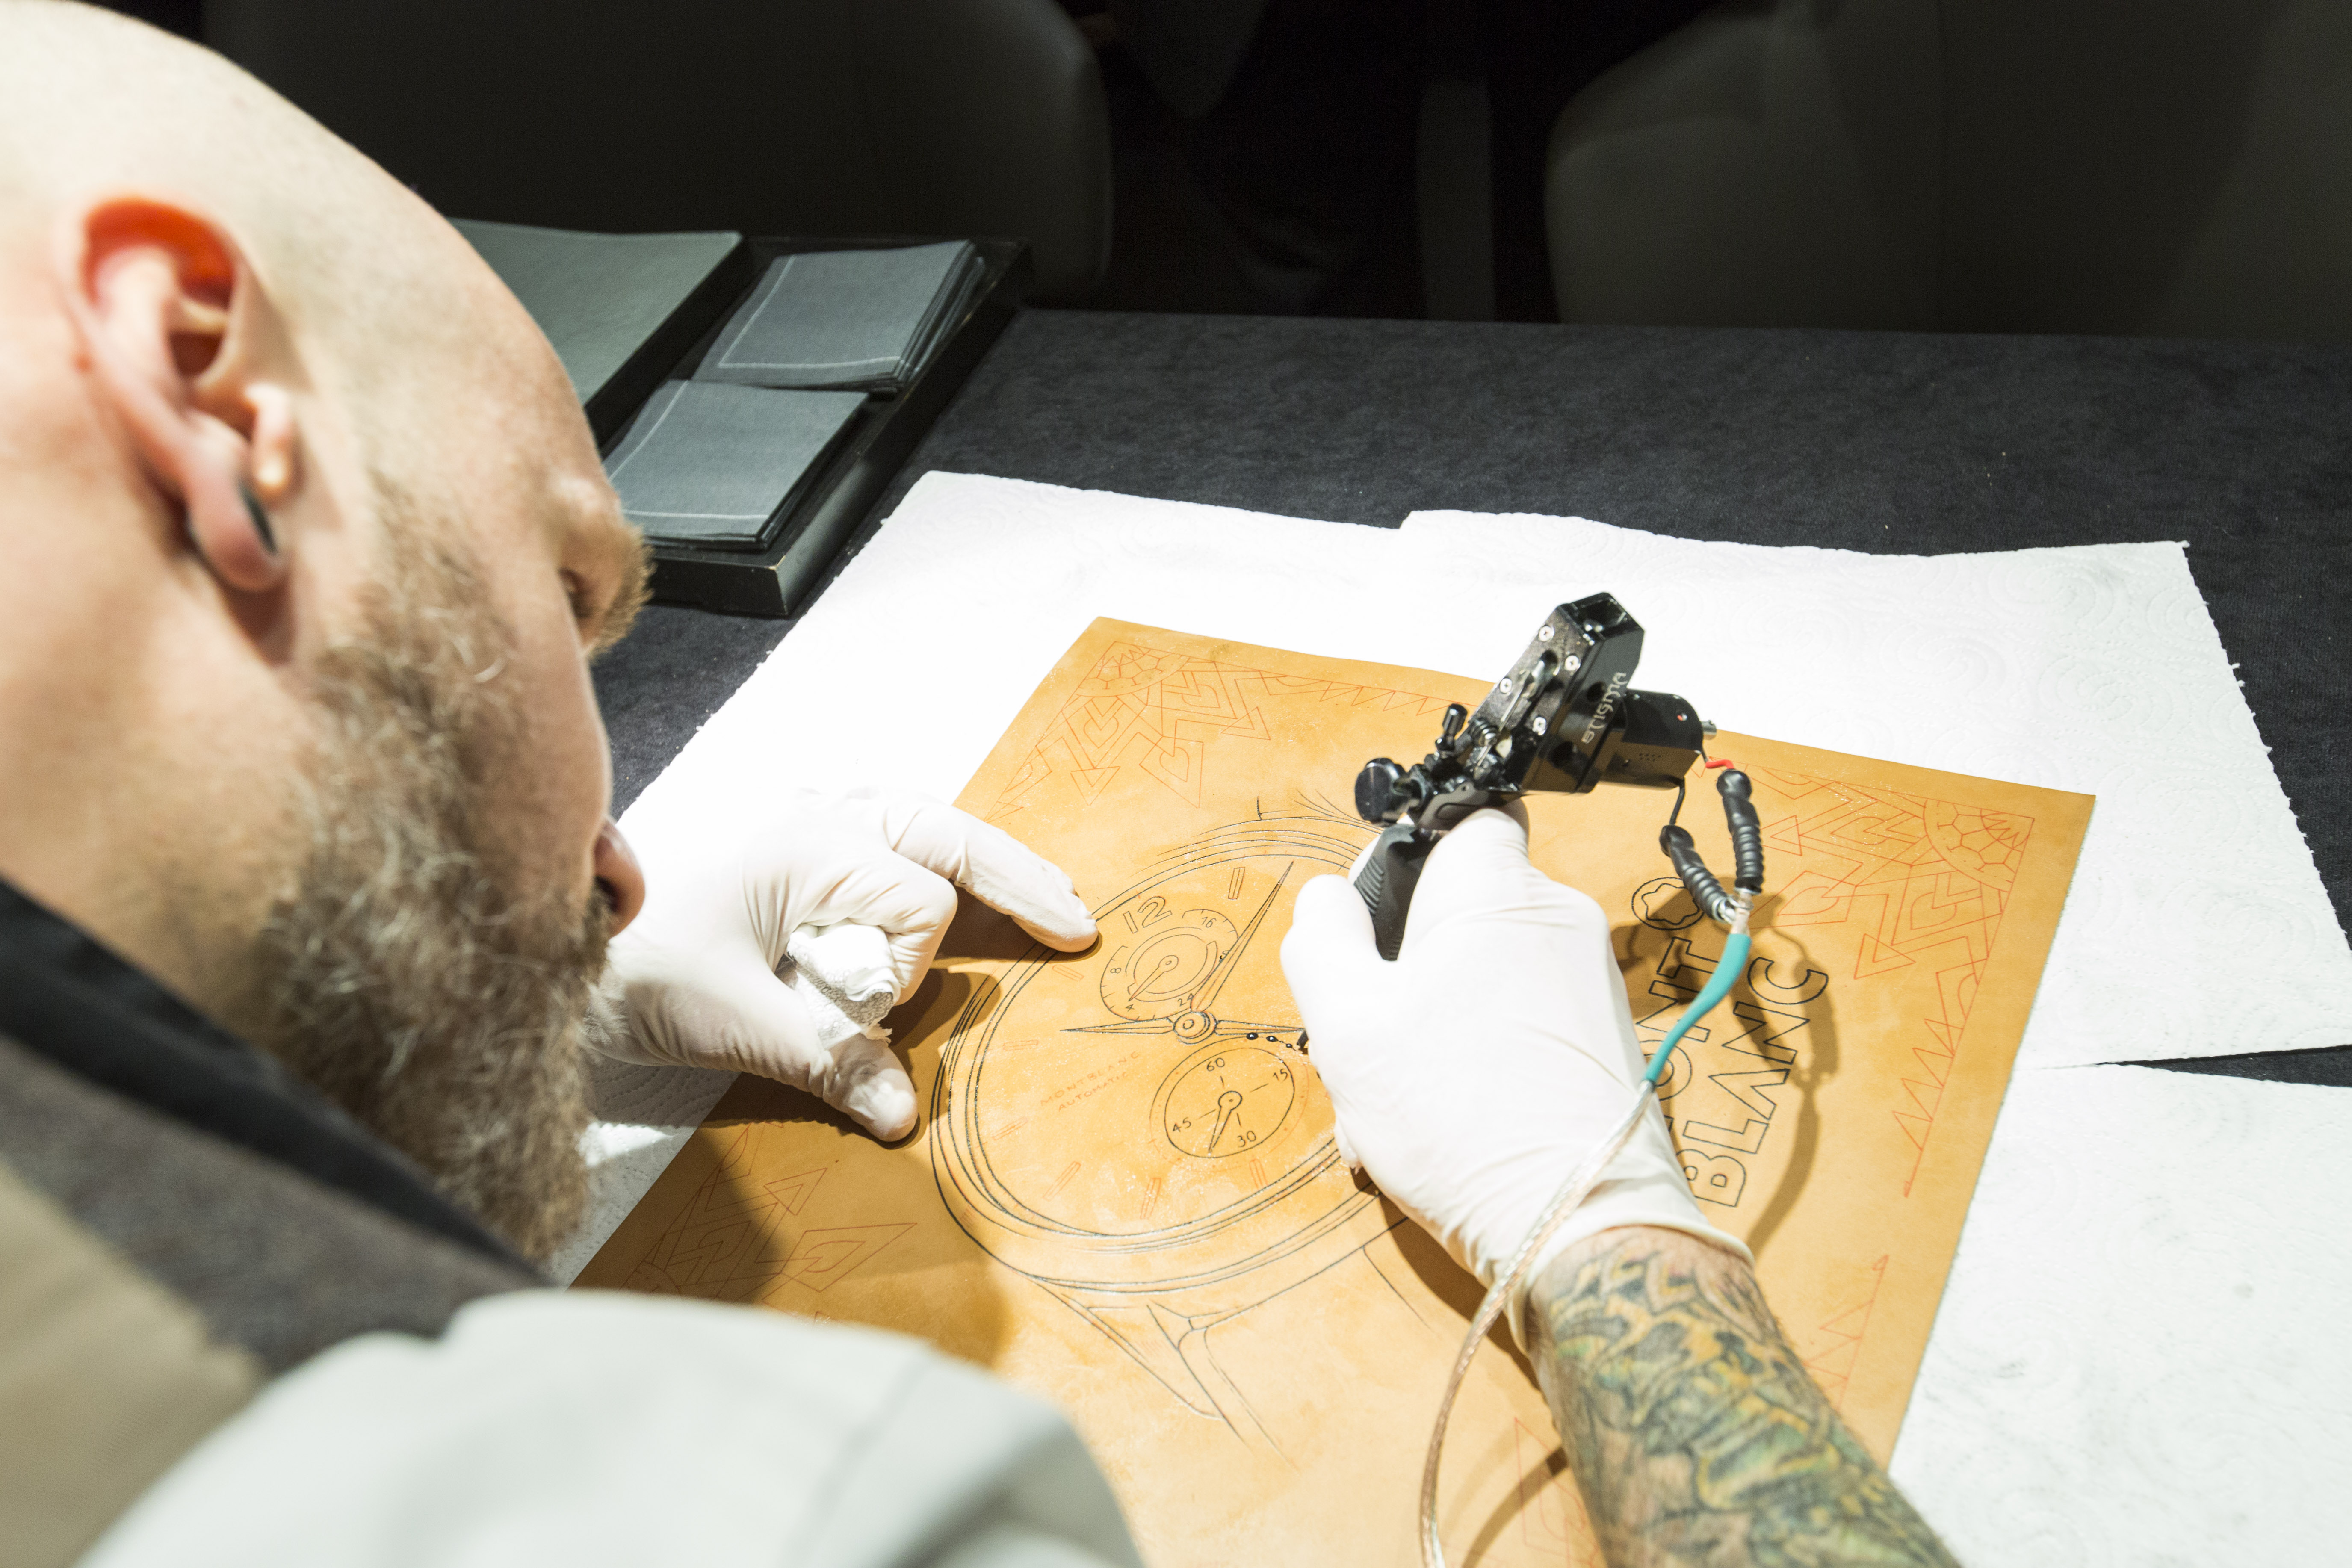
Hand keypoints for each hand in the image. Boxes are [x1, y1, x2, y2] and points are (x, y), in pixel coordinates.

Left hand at [597, 790, 1096, 1138]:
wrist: (551, 947)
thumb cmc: (631, 969)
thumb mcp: (732, 1020)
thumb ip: (825, 1060)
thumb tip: (902, 1115)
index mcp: (809, 843)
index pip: (920, 906)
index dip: (905, 974)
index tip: (861, 1013)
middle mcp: (818, 820)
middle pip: (949, 834)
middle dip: (1017, 876)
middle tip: (1077, 922)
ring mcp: (806, 830)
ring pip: (924, 828)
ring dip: (984, 863)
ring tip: (1046, 897)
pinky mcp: (793, 855)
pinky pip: (888, 844)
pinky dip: (936, 864)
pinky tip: (967, 886)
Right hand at [1280, 807, 1745, 1330]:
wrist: (1579, 1224)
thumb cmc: (1458, 1114)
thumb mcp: (1347, 1022)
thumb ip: (1323, 938)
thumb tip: (1328, 896)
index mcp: (1497, 889)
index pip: (1457, 821)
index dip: (1400, 864)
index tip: (1364, 928)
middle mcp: (1558, 920)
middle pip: (1457, 915)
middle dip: (1399, 974)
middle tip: (1365, 1046)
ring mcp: (1588, 985)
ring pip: (1479, 981)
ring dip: (1426, 1032)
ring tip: (1396, 1111)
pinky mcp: (1603, 1046)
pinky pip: (1517, 1029)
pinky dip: (1473, 1066)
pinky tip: (1442, 1131)